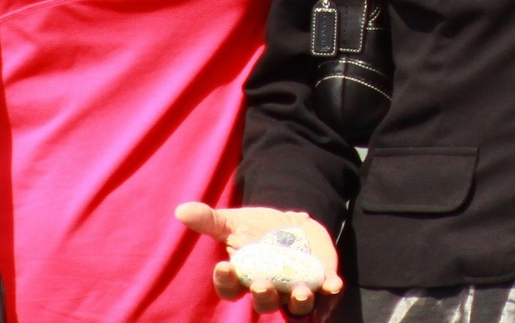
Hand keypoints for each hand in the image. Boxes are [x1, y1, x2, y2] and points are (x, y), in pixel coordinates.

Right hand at [175, 201, 342, 317]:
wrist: (291, 223)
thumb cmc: (256, 229)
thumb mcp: (233, 221)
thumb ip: (210, 220)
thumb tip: (181, 210)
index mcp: (244, 279)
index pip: (231, 288)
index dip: (226, 281)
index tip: (223, 266)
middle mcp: (270, 290)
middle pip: (265, 302)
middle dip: (264, 296)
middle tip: (262, 284)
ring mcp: (296, 287)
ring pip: (296, 304)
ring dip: (299, 300)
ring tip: (301, 291)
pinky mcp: (321, 279)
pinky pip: (326, 290)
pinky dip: (330, 289)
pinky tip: (333, 285)